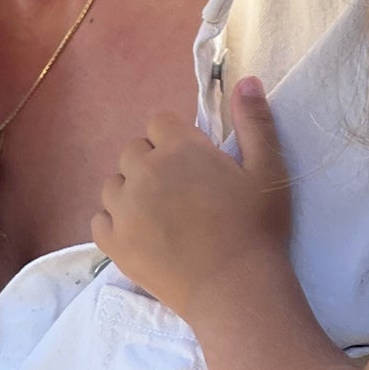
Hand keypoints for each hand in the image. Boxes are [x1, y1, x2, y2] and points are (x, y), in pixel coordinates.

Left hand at [91, 79, 292, 318]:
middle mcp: (143, 171)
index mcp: (179, 148)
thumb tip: (247, 79)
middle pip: (134, 150)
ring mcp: (123, 209)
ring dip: (133, 191)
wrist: (236, 290)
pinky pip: (100, 219)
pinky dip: (116, 223)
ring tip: (163, 215)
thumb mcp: (268, 170)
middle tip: (184, 191)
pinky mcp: (113, 243)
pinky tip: (142, 235)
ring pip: (114, 184)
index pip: (160, 121)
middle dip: (154, 162)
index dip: (177, 139)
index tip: (197, 163)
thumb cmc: (257, 228)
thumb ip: (255, 122)